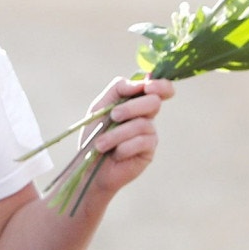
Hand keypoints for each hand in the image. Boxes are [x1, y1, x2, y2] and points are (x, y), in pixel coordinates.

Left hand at [81, 75, 173, 197]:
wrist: (88, 165)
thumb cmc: (94, 134)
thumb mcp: (100, 107)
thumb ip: (118, 89)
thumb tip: (139, 84)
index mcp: (136, 102)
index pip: (160, 89)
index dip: (160, 86)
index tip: (149, 87)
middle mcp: (146, 116)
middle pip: (153, 102)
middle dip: (131, 108)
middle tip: (113, 116)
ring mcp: (150, 133)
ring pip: (142, 124)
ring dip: (117, 134)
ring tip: (101, 144)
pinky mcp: (149, 150)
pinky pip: (142, 142)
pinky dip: (123, 147)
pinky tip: (115, 154)